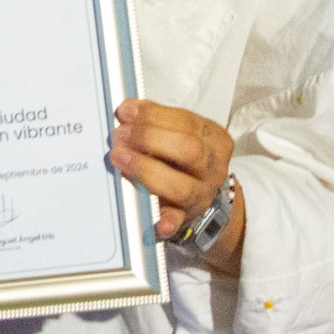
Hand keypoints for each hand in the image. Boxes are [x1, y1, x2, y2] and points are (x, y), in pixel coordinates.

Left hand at [109, 98, 242, 268]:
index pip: (185, 122)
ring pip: (182, 187)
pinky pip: (178, 221)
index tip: (124, 112)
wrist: (202, 189)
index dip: (152, 116)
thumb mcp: (179, 130)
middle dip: (149, 139)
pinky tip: (156, 223)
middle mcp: (213, 167)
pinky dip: (167, 222)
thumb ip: (155, 118)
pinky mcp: (186, 216)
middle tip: (120, 135)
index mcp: (213, 138)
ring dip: (146, 170)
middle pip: (188, 151)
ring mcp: (202, 194)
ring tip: (119, 158)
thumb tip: (126, 110)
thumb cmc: (183, 154)